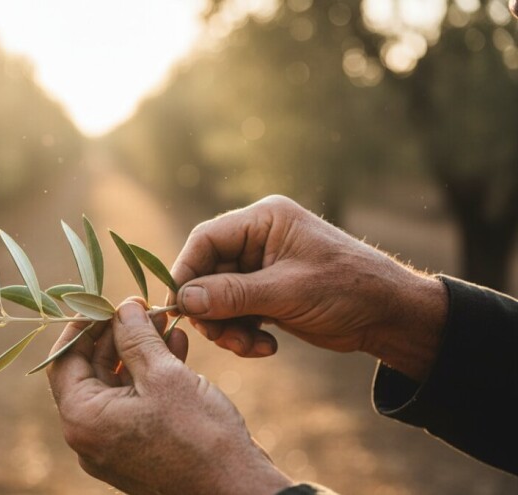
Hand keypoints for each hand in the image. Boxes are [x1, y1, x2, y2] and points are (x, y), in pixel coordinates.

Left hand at [47, 299, 291, 494]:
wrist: (237, 488)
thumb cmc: (199, 436)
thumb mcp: (164, 375)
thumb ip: (137, 337)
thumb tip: (123, 309)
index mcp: (83, 420)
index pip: (64, 361)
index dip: (83, 327)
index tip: (105, 302)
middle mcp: (91, 436)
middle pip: (91, 371)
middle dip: (118, 335)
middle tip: (143, 308)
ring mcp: (114, 444)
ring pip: (118, 385)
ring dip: (139, 350)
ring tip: (165, 321)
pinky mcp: (139, 447)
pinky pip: (135, 402)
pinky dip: (151, 374)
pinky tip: (176, 347)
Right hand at [171, 195, 446, 380]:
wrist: (390, 316)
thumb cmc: (348, 290)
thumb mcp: (287, 291)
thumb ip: (233, 294)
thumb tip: (184, 300)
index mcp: (263, 220)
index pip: (206, 240)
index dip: (187, 272)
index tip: (179, 307)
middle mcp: (257, 240)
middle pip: (208, 272)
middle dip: (212, 310)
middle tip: (222, 338)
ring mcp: (261, 268)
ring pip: (218, 298)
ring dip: (227, 327)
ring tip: (249, 347)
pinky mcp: (266, 294)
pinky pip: (236, 313)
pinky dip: (243, 333)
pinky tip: (265, 348)